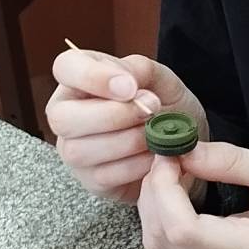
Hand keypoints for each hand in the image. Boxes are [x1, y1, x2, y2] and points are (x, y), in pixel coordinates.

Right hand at [46, 48, 206, 204]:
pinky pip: (102, 176)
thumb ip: (138, 70)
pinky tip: (153, 154)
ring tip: (154, 133)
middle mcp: (66, 113)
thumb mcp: (160, 77)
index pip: (65, 68)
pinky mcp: (90, 180)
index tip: (130, 87)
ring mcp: (73, 150)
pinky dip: (135, 165)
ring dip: (128, 142)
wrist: (184, 140)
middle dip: (113, 116)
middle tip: (150, 110)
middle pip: (63, 118)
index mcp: (78, 78)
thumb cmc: (165, 103)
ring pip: (80, 151)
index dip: (93, 77)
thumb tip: (124, 85)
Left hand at [137, 142, 248, 248]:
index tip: (171, 152)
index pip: (179, 229)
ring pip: (164, 247)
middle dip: (154, 193)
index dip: (163, 188)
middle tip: (170, 154)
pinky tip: (184, 187)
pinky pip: (180, 248)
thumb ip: (229, 162)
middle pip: (162, 240)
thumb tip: (182, 148)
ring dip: (158, 205)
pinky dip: (169, 216)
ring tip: (177, 167)